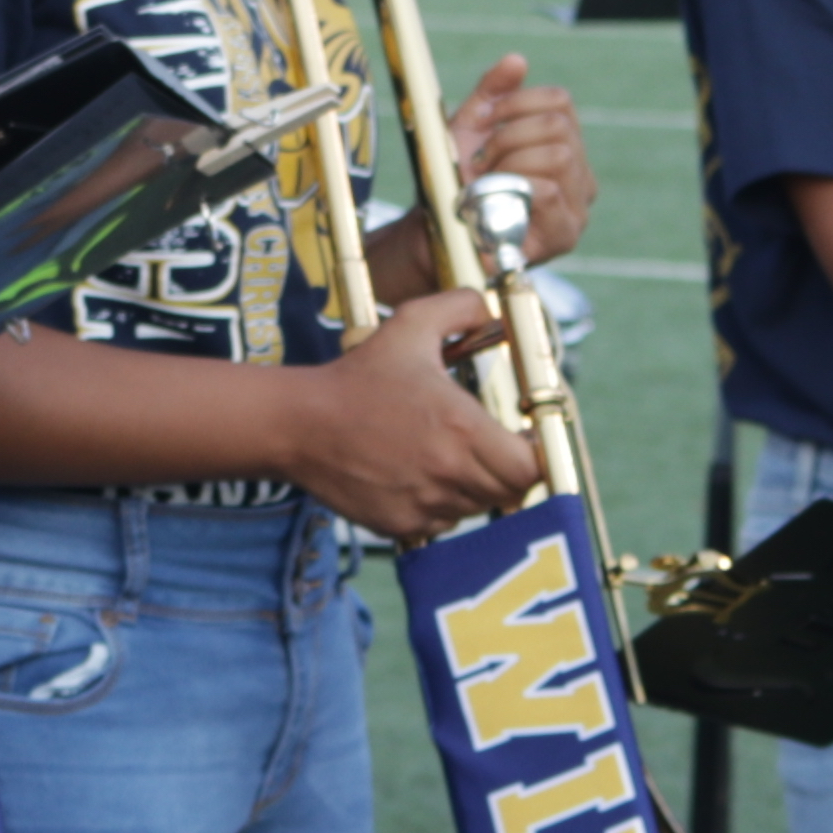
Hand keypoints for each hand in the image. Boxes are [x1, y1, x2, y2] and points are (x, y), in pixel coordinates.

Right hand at [272, 291, 549, 542]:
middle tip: (492, 447)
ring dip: (475, 487)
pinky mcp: (400, 525)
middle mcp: (448, 474)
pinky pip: (442, 523)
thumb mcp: (411, 324)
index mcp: (461, 429)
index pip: (529, 468)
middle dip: (507, 471)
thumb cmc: (358, 376)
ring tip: (451, 456)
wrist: (299, 424)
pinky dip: (441, 504)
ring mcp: (424, 504)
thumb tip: (491, 311)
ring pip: (476, 508)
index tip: (520, 438)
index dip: (533, 456)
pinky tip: (421, 474)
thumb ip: (460, 307)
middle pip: (509, 493)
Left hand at [447, 50, 596, 260]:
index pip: (560, 101)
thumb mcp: (470, 127)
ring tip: (487, 181)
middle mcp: (580, 173)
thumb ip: (493, 91)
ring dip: (511, 163)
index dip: (517, 103)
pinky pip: (550, 192)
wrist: (439, 227)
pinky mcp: (566, 234)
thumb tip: (517, 60)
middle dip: (509, 136)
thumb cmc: (457, 179)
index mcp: (564, 143)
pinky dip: (516, 189)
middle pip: (559, 126)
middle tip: (481, 158)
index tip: (484, 121)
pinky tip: (495, 200)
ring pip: (560, 155)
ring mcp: (578, 205)